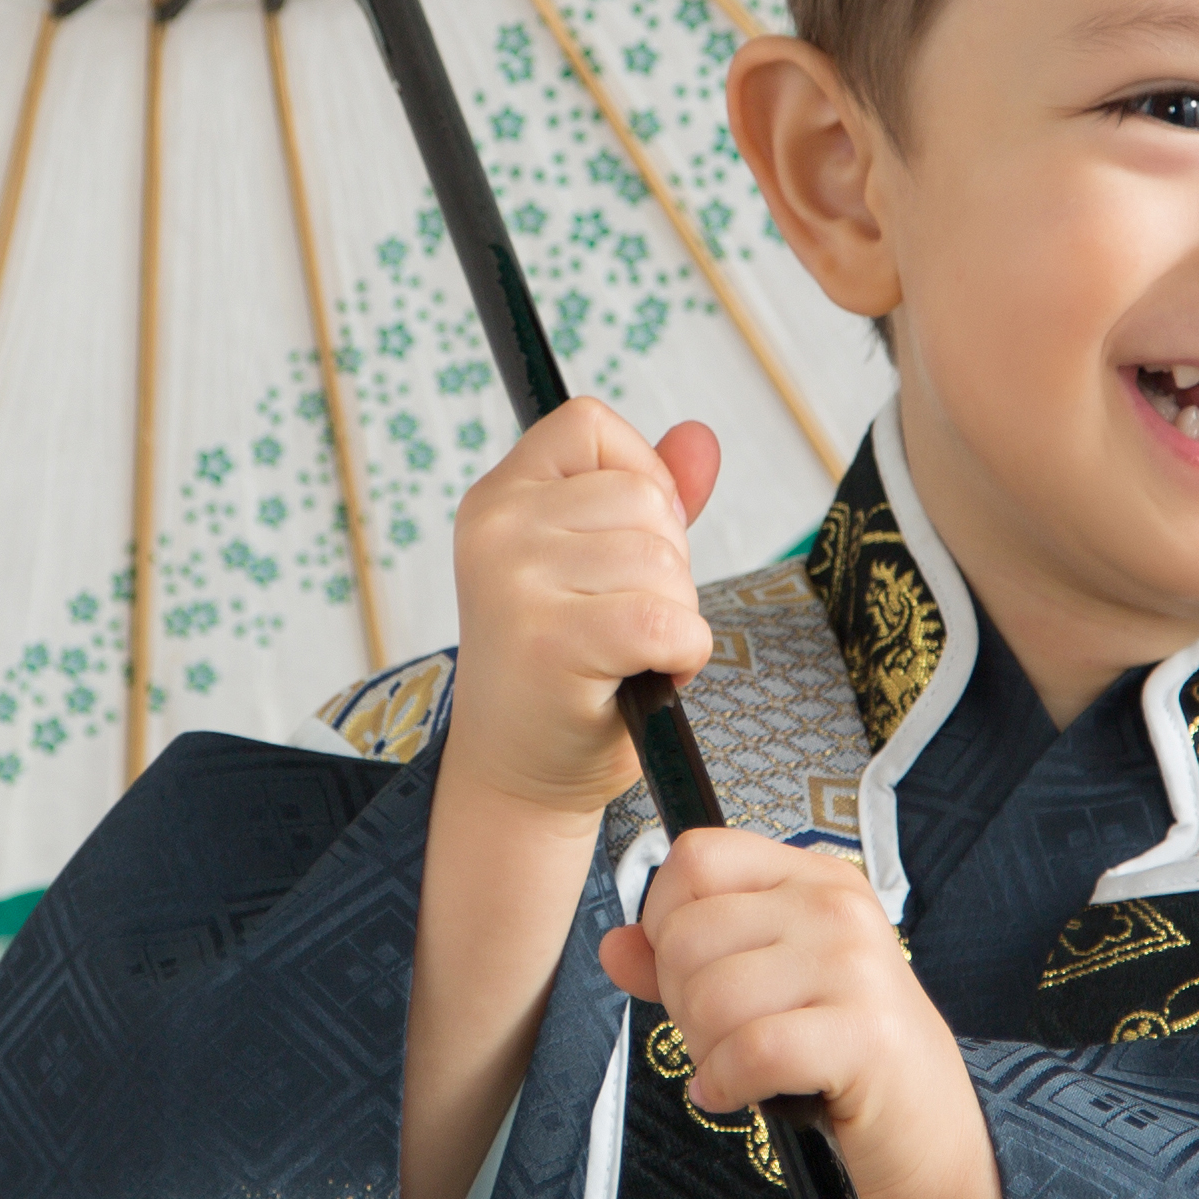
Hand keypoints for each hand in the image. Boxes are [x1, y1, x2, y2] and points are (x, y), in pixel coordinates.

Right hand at [445, 399, 721, 819]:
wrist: (518, 773)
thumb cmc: (563, 668)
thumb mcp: (598, 565)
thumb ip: (649, 493)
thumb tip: (702, 437)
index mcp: (497, 496)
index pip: (589, 425)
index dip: (639, 476)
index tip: (623, 545)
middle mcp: (496, 529)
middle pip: (643, 497)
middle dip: (666, 564)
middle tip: (621, 621)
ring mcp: (515, 583)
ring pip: (661, 560)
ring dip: (674, 614)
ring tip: (627, 653)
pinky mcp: (550, 641)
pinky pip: (666, 619)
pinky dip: (683, 653)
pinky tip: (648, 674)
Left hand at [600, 830, 1017, 1198]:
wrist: (935, 1137)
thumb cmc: (846, 1063)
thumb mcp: (764, 994)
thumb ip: (683, 964)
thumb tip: (614, 946)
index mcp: (814, 880)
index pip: (697, 857)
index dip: (664, 920)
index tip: (690, 975)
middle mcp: (837, 908)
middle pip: (688, 931)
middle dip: (681, 1002)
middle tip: (724, 1038)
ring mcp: (857, 965)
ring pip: (709, 993)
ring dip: (706, 1050)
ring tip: (742, 1068)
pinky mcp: (865, 1033)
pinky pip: (749, 1050)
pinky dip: (728, 1084)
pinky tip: (743, 1095)